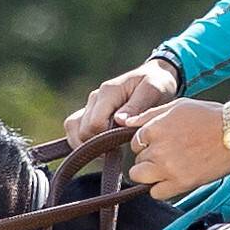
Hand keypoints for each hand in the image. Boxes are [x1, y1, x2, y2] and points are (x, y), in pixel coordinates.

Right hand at [61, 57, 179, 149]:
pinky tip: (99, 148)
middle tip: (118, 150)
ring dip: (85, 144)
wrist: (155, 76)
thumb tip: (119, 121)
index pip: (95, 123)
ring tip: (106, 152)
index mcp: (108, 91)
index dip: (105, 139)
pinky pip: (75, 128)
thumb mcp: (152, 91)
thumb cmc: (157, 84)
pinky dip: (81, 140)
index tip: (122, 145)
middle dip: (97, 145)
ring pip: (72, 128)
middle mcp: (94, 97)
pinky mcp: (89, 112)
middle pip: (82, 130)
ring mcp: (90, 105)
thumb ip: (136, 106)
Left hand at [129, 97, 229, 200]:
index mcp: (154, 128)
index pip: (135, 142)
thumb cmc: (209, 116)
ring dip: (150, 174)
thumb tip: (126, 122)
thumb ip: (149, 115)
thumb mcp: (177, 106)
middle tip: (166, 155)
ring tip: (166, 169)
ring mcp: (167, 167)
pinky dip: (161, 188)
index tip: (159, 144)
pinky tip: (172, 179)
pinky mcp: (180, 183)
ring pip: (140, 177)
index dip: (146, 144)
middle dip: (148, 158)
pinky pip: (156, 193)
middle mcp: (157, 149)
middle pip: (138, 160)